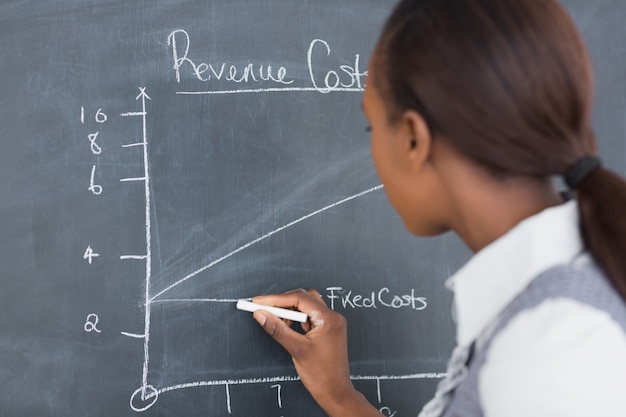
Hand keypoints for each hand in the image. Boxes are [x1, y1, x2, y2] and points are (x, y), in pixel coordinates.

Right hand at [252, 289, 380, 416]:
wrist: (335, 392)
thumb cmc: (323, 375)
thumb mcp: (296, 349)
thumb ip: (277, 329)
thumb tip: (261, 314)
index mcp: (329, 319)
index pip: (299, 299)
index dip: (276, 299)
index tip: (259, 301)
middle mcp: (332, 317)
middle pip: (303, 297)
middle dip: (282, 302)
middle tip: (263, 307)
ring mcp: (330, 323)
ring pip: (306, 305)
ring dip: (289, 310)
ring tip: (276, 320)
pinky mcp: (326, 330)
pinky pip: (309, 316)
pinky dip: (296, 318)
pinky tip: (287, 326)